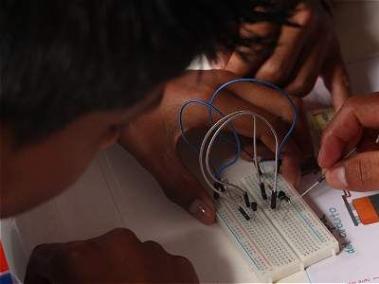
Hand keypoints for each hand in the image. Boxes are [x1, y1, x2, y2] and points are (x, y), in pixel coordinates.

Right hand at [24, 228, 197, 283]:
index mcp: (82, 258)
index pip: (45, 258)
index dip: (42, 281)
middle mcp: (118, 244)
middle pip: (88, 256)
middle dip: (83, 279)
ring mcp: (153, 252)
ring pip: (123, 259)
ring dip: (116, 278)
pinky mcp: (179, 265)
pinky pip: (153, 267)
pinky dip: (145, 282)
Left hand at [119, 70, 309, 224]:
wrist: (117, 88)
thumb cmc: (133, 119)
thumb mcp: (156, 156)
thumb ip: (182, 187)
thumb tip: (208, 214)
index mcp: (212, 101)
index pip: (265, 124)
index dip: (284, 152)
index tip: (288, 176)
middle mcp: (224, 82)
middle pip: (280, 103)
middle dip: (294, 135)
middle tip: (293, 164)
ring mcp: (222, 76)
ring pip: (272, 94)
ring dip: (283, 123)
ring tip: (277, 154)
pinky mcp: (217, 78)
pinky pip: (255, 93)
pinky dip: (266, 115)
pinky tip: (253, 140)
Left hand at [219, 0, 350, 108]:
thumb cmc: (264, 13)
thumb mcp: (243, 20)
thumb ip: (229, 43)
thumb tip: (219, 72)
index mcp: (277, 14)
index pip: (252, 57)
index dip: (235, 75)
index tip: (224, 86)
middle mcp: (304, 25)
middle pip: (276, 74)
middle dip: (256, 89)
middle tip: (245, 96)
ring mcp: (323, 41)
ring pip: (301, 85)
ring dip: (282, 98)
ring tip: (268, 100)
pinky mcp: (336, 53)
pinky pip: (339, 79)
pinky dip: (338, 97)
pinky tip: (334, 111)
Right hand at [318, 94, 378, 190]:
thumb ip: (368, 169)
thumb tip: (334, 176)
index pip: (353, 109)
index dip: (334, 136)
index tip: (326, 162)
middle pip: (361, 116)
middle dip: (344, 142)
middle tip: (336, 167)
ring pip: (375, 125)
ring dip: (361, 148)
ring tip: (356, 169)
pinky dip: (377, 150)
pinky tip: (376, 167)